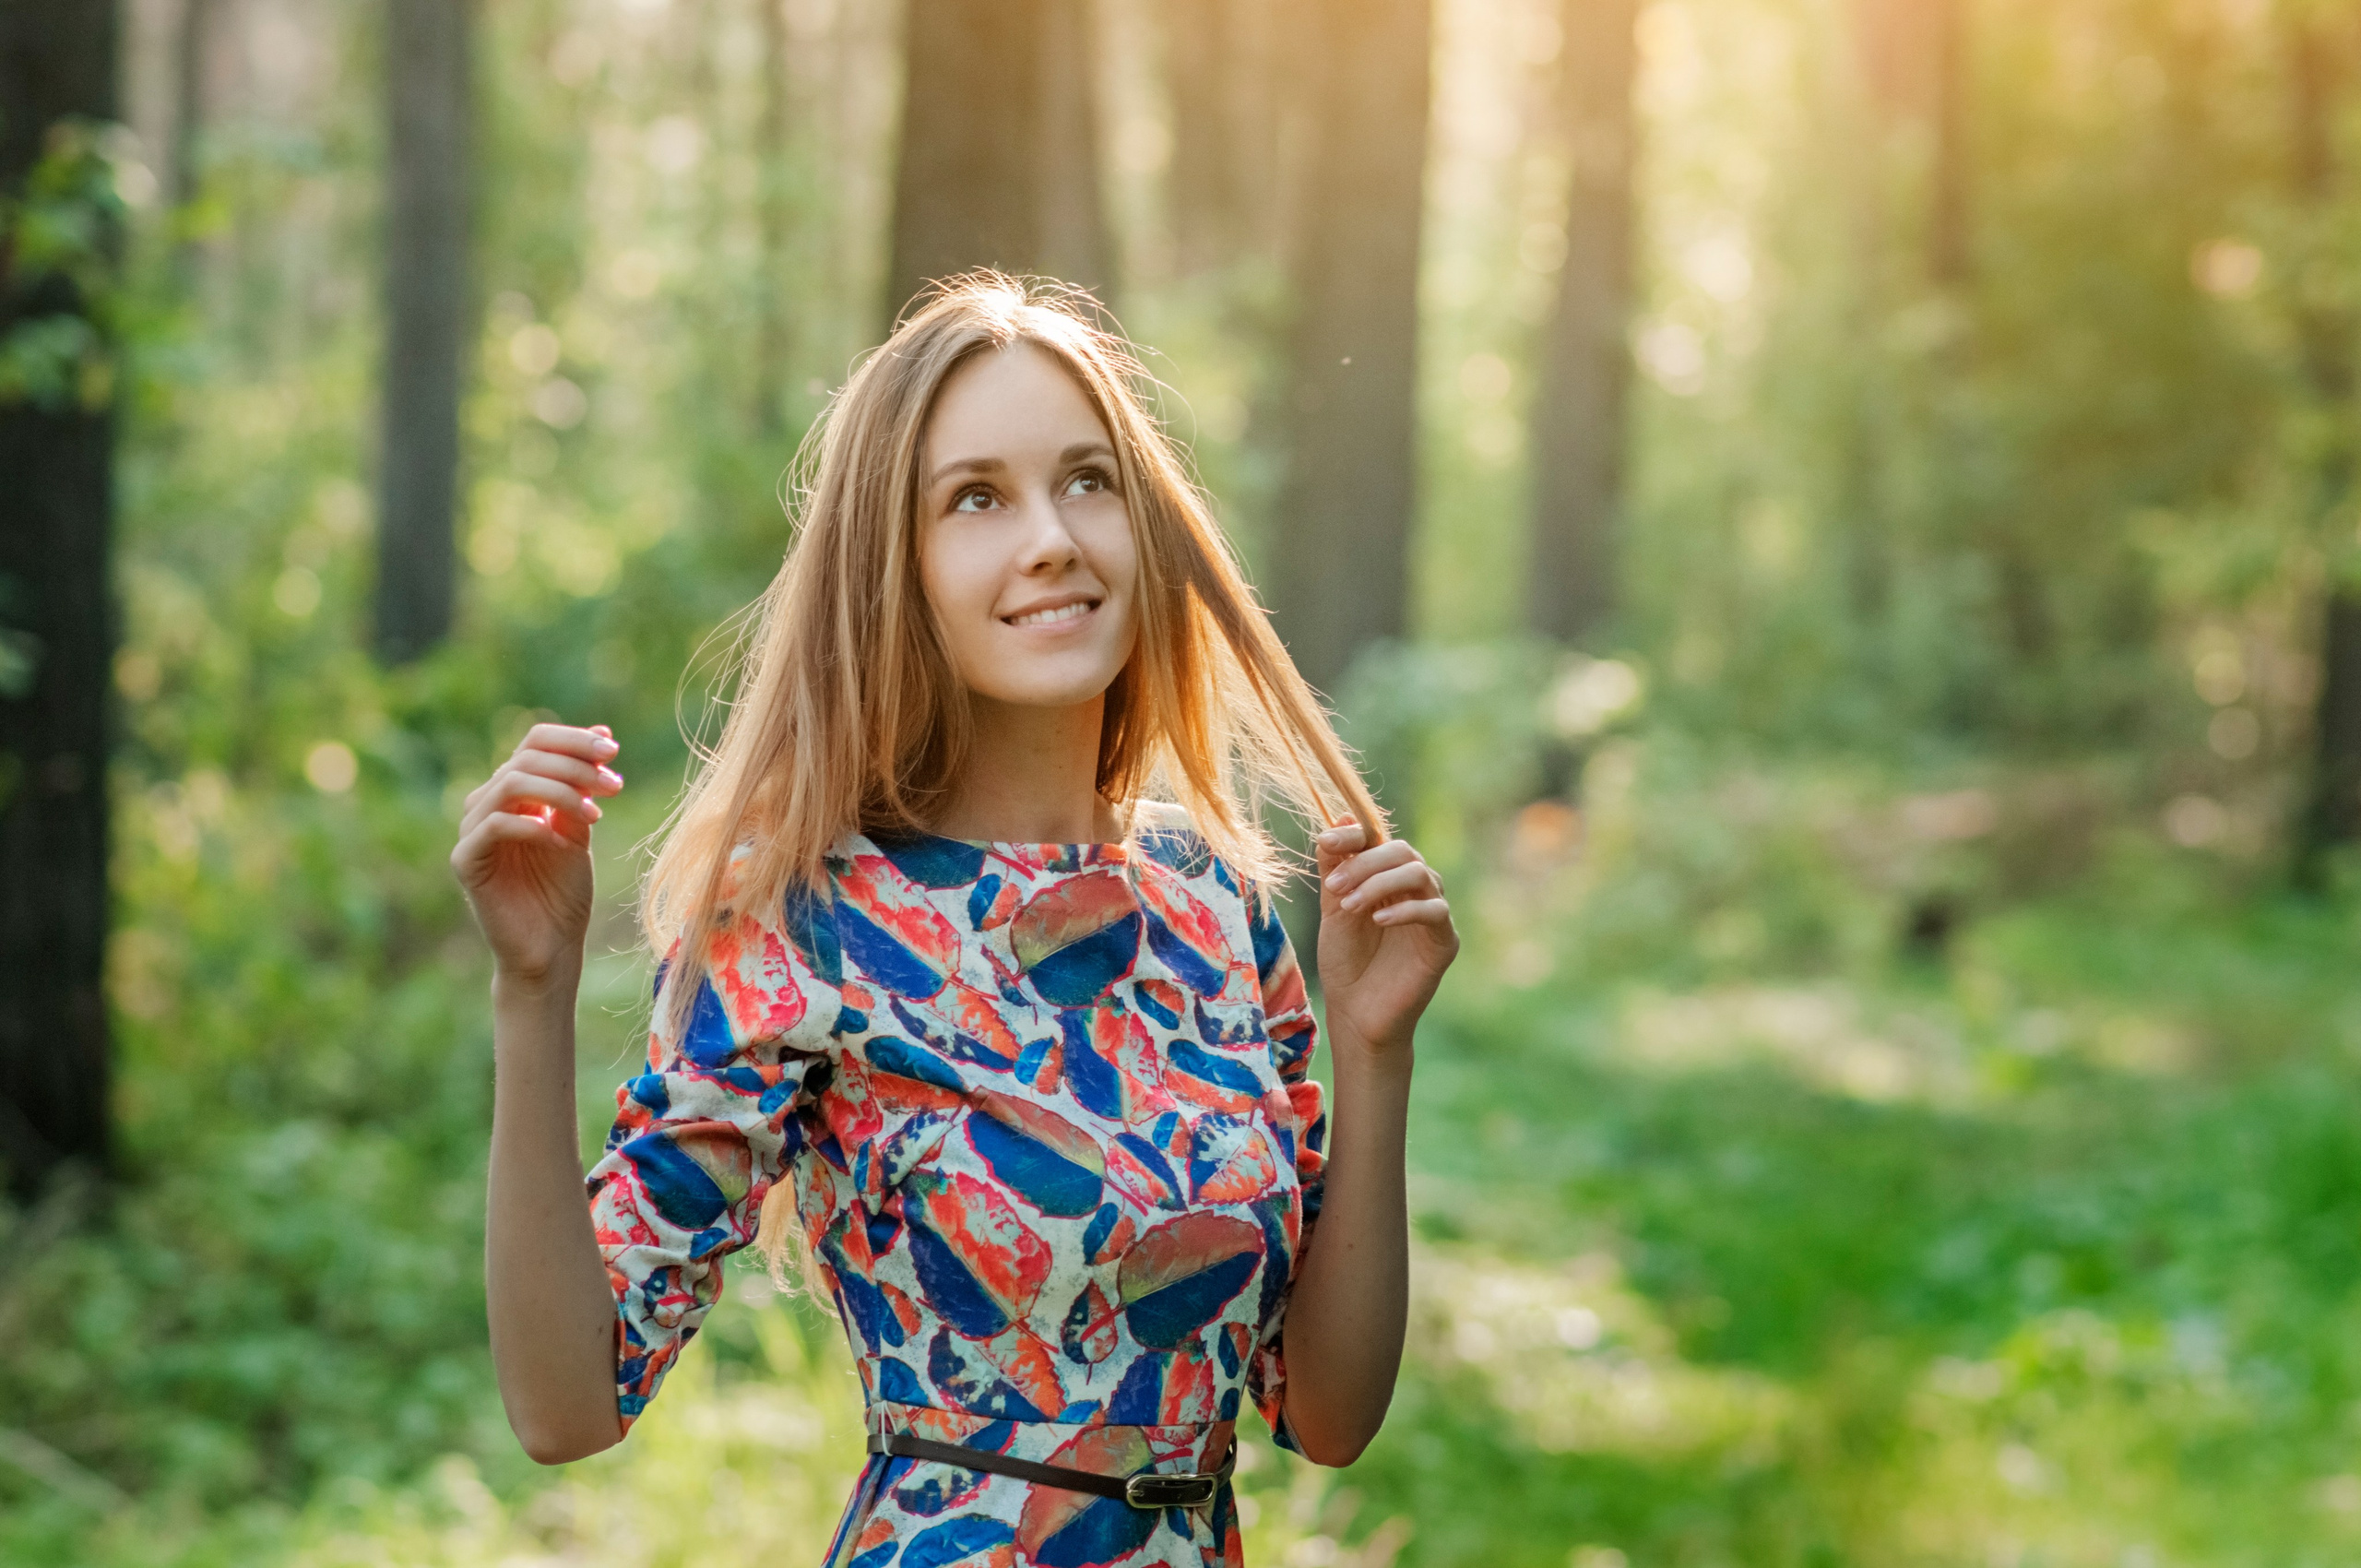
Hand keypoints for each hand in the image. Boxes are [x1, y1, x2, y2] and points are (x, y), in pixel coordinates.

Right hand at [450, 721, 624, 988]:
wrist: (551, 948)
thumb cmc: (564, 891)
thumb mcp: (580, 828)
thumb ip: (583, 785)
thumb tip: (603, 732)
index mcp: (514, 791)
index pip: (535, 742)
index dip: (573, 740)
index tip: (613, 751)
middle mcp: (487, 803)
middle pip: (526, 758)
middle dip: (576, 766)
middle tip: (614, 784)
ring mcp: (472, 831)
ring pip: (511, 784)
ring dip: (560, 791)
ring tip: (596, 813)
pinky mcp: (465, 861)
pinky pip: (494, 825)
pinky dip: (532, 825)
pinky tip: (561, 840)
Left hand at [1314, 819, 1458, 1059]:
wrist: (1356, 1013)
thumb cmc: (1346, 962)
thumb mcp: (1333, 908)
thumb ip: (1336, 867)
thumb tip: (1341, 816)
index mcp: (1388, 878)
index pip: (1380, 840)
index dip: (1355, 834)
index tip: (1326, 842)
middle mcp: (1415, 890)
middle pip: (1403, 851)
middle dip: (1365, 863)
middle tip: (1334, 887)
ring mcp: (1433, 914)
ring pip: (1420, 874)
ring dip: (1379, 883)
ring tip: (1349, 906)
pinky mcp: (1444, 941)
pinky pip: (1435, 911)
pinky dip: (1406, 910)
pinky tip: (1378, 921)